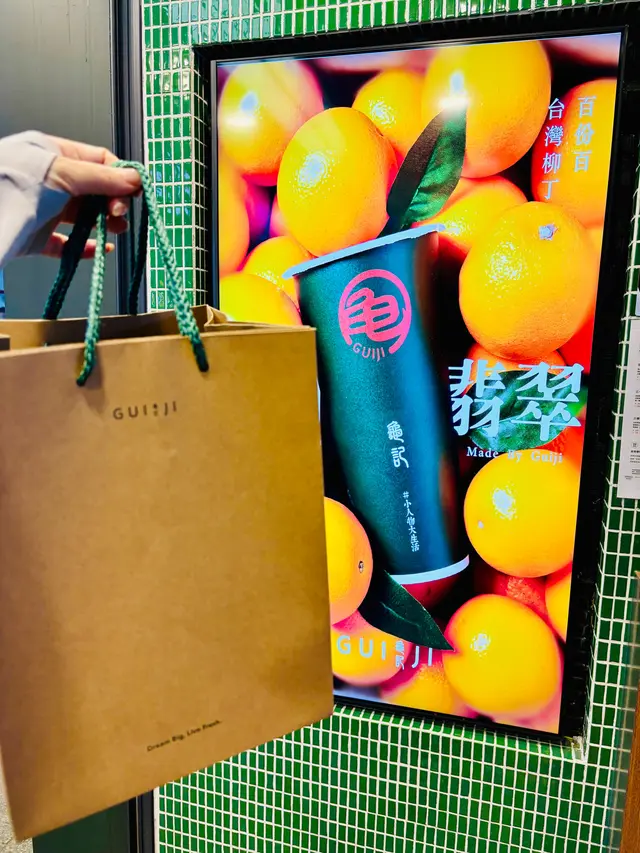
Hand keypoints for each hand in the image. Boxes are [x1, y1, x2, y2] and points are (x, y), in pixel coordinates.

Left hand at [43, 136, 141, 258]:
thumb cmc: (15, 184)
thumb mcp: (64, 174)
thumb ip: (102, 178)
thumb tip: (136, 179)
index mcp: (55, 155)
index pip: (98, 161)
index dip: (119, 177)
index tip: (134, 193)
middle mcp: (51, 181)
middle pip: (94, 191)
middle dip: (112, 203)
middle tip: (120, 215)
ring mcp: (44, 209)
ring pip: (83, 218)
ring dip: (103, 224)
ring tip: (115, 231)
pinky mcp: (38, 237)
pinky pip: (67, 244)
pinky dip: (85, 248)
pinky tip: (99, 250)